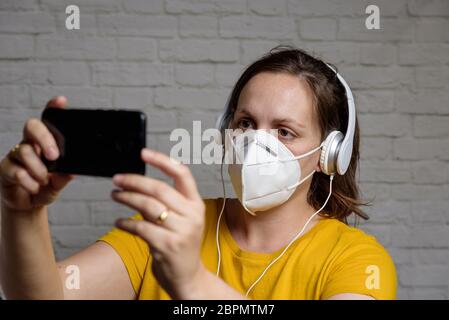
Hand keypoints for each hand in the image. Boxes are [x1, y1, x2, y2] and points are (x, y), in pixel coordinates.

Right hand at [0, 96, 73, 212]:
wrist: (28, 204)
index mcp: (46, 143)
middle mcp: (30, 144)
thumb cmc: (45, 187)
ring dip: (38, 169)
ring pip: (25, 151)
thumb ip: (64, 177)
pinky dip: (28, 181)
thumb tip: (72, 171)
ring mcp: (16, 155)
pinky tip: (34, 187)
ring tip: (44, 180)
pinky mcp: (5, 168)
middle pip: (32, 126)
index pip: (49, 121)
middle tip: (54, 156)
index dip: (53, 108)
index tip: (62, 101)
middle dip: (44, 138)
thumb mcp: (59, 183)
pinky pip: (15, 170)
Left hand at [111, 148, 206, 297]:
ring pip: (148, 206)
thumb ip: (164, 202)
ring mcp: (181, 231)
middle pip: (160, 188)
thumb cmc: (180, 243)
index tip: (144, 153)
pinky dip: (125, 223)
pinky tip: (118, 221)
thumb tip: (137, 184)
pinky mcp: (167, 245)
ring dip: (127, 198)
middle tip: (117, 179)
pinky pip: (140, 227)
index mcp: (196, 204)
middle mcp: (192, 215)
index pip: (182, 174)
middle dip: (135, 181)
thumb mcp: (180, 220)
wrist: (188, 276)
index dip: (162, 161)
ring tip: (115, 195)